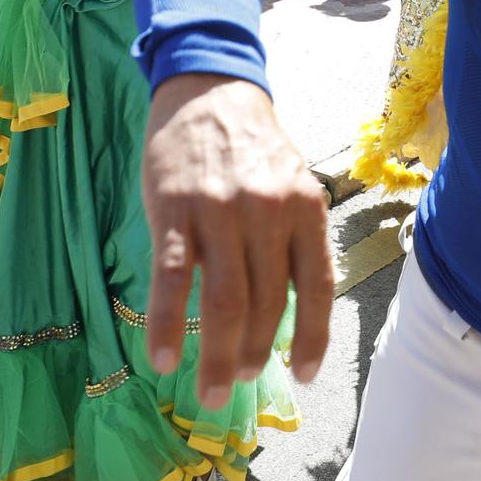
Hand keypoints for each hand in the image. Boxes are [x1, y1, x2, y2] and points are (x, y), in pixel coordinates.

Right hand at [142, 74, 331, 406]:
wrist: (208, 91)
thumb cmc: (252, 149)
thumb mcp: (292, 184)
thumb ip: (294, 239)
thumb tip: (293, 312)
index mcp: (306, 207)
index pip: (318, 286)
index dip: (313, 337)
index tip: (305, 375)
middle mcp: (268, 211)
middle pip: (266, 303)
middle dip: (256, 354)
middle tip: (242, 381)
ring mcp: (220, 211)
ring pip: (224, 302)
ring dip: (218, 356)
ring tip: (213, 389)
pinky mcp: (174, 211)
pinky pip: (172, 281)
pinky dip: (168, 327)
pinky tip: (163, 359)